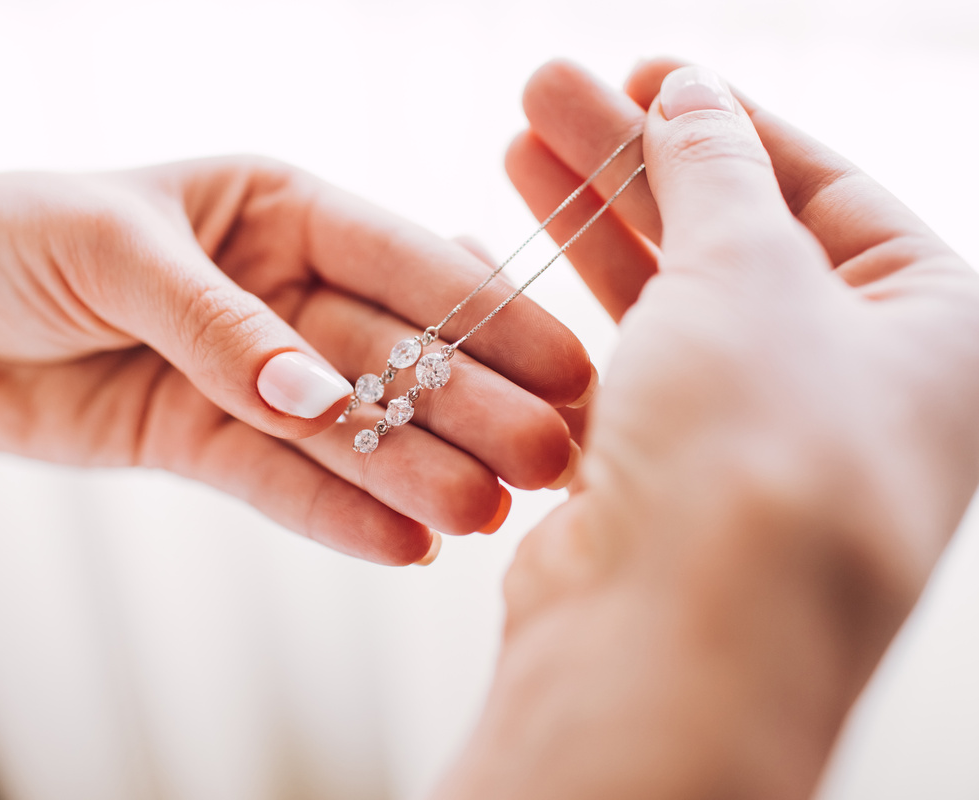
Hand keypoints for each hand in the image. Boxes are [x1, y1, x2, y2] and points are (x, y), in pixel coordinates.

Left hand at [0, 157, 591, 561]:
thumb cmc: (18, 237)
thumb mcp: (112, 248)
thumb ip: (216, 322)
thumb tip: (312, 399)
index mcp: (281, 208)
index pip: (401, 259)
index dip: (485, 309)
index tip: (565, 363)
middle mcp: (284, 292)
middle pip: (395, 352)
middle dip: (473, 402)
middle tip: (553, 457)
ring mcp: (253, 374)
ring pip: (349, 426)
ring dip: (418, 470)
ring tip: (489, 515)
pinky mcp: (208, 441)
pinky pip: (280, 482)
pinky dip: (338, 513)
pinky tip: (408, 544)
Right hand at [432, 60, 978, 797]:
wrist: (675, 651)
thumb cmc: (756, 458)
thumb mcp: (750, 270)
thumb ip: (716, 170)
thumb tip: (691, 96)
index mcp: (932, 336)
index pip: (829, 194)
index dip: (730, 126)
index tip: (644, 75)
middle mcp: (851, 395)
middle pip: (731, 241)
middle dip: (635, 162)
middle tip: (547, 95)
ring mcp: (749, 446)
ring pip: (665, 308)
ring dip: (591, 227)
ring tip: (519, 145)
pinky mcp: (663, 487)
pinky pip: (615, 376)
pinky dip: (563, 317)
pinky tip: (508, 255)